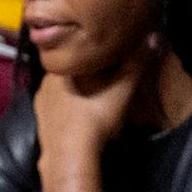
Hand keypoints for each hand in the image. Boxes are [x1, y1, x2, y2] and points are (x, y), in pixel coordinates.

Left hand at [33, 56, 146, 191]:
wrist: (69, 154)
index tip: (110, 63)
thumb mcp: (121, 89)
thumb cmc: (95, 117)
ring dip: (77, 95)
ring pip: (62, 93)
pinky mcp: (41, 123)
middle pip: (70, 75)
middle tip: (107, 83)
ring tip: (97, 101)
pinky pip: (57, 111)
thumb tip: (151, 38)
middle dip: (87, 77)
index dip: (94, 58)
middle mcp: (45, 84)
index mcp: (60, 70)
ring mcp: (40, 104)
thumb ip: (135, 64)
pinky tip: (81, 118)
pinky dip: (69, 111)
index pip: (77, 56)